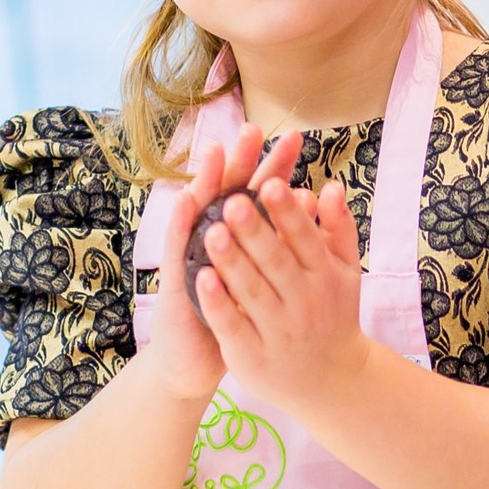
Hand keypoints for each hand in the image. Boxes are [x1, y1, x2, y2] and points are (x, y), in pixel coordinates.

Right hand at [137, 122, 301, 403]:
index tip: (297, 138)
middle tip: (253, 129)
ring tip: (216, 151)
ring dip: (206, 182)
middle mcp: (213, 235)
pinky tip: (187, 199)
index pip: (261, 193)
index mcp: (241, 236)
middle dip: (242, 161)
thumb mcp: (266, 276)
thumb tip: (313, 201)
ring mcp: (191, 254)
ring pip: (199, 210)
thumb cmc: (237, 315)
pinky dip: (182, 223)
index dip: (276, 167)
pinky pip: (177, 247)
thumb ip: (284, 238)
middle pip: (230, 190)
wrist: (199, 358)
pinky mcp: (175, 277)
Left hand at [196, 162, 374, 411]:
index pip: (304, 238)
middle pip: (276, 262)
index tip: (269, 184)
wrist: (331, 381)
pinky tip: (201, 278)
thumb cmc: (333, 314)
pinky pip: (233, 325)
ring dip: (232, 262)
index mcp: (325, 276)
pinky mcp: (253, 355)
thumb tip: (330, 185)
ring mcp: (278, 330)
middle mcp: (304, 302)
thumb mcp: (345, 272)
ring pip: (252, 291)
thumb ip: (338, 228)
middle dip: (255, 232)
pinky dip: (219, 303)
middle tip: (233, 201)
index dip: (287, 213)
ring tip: (211, 231)